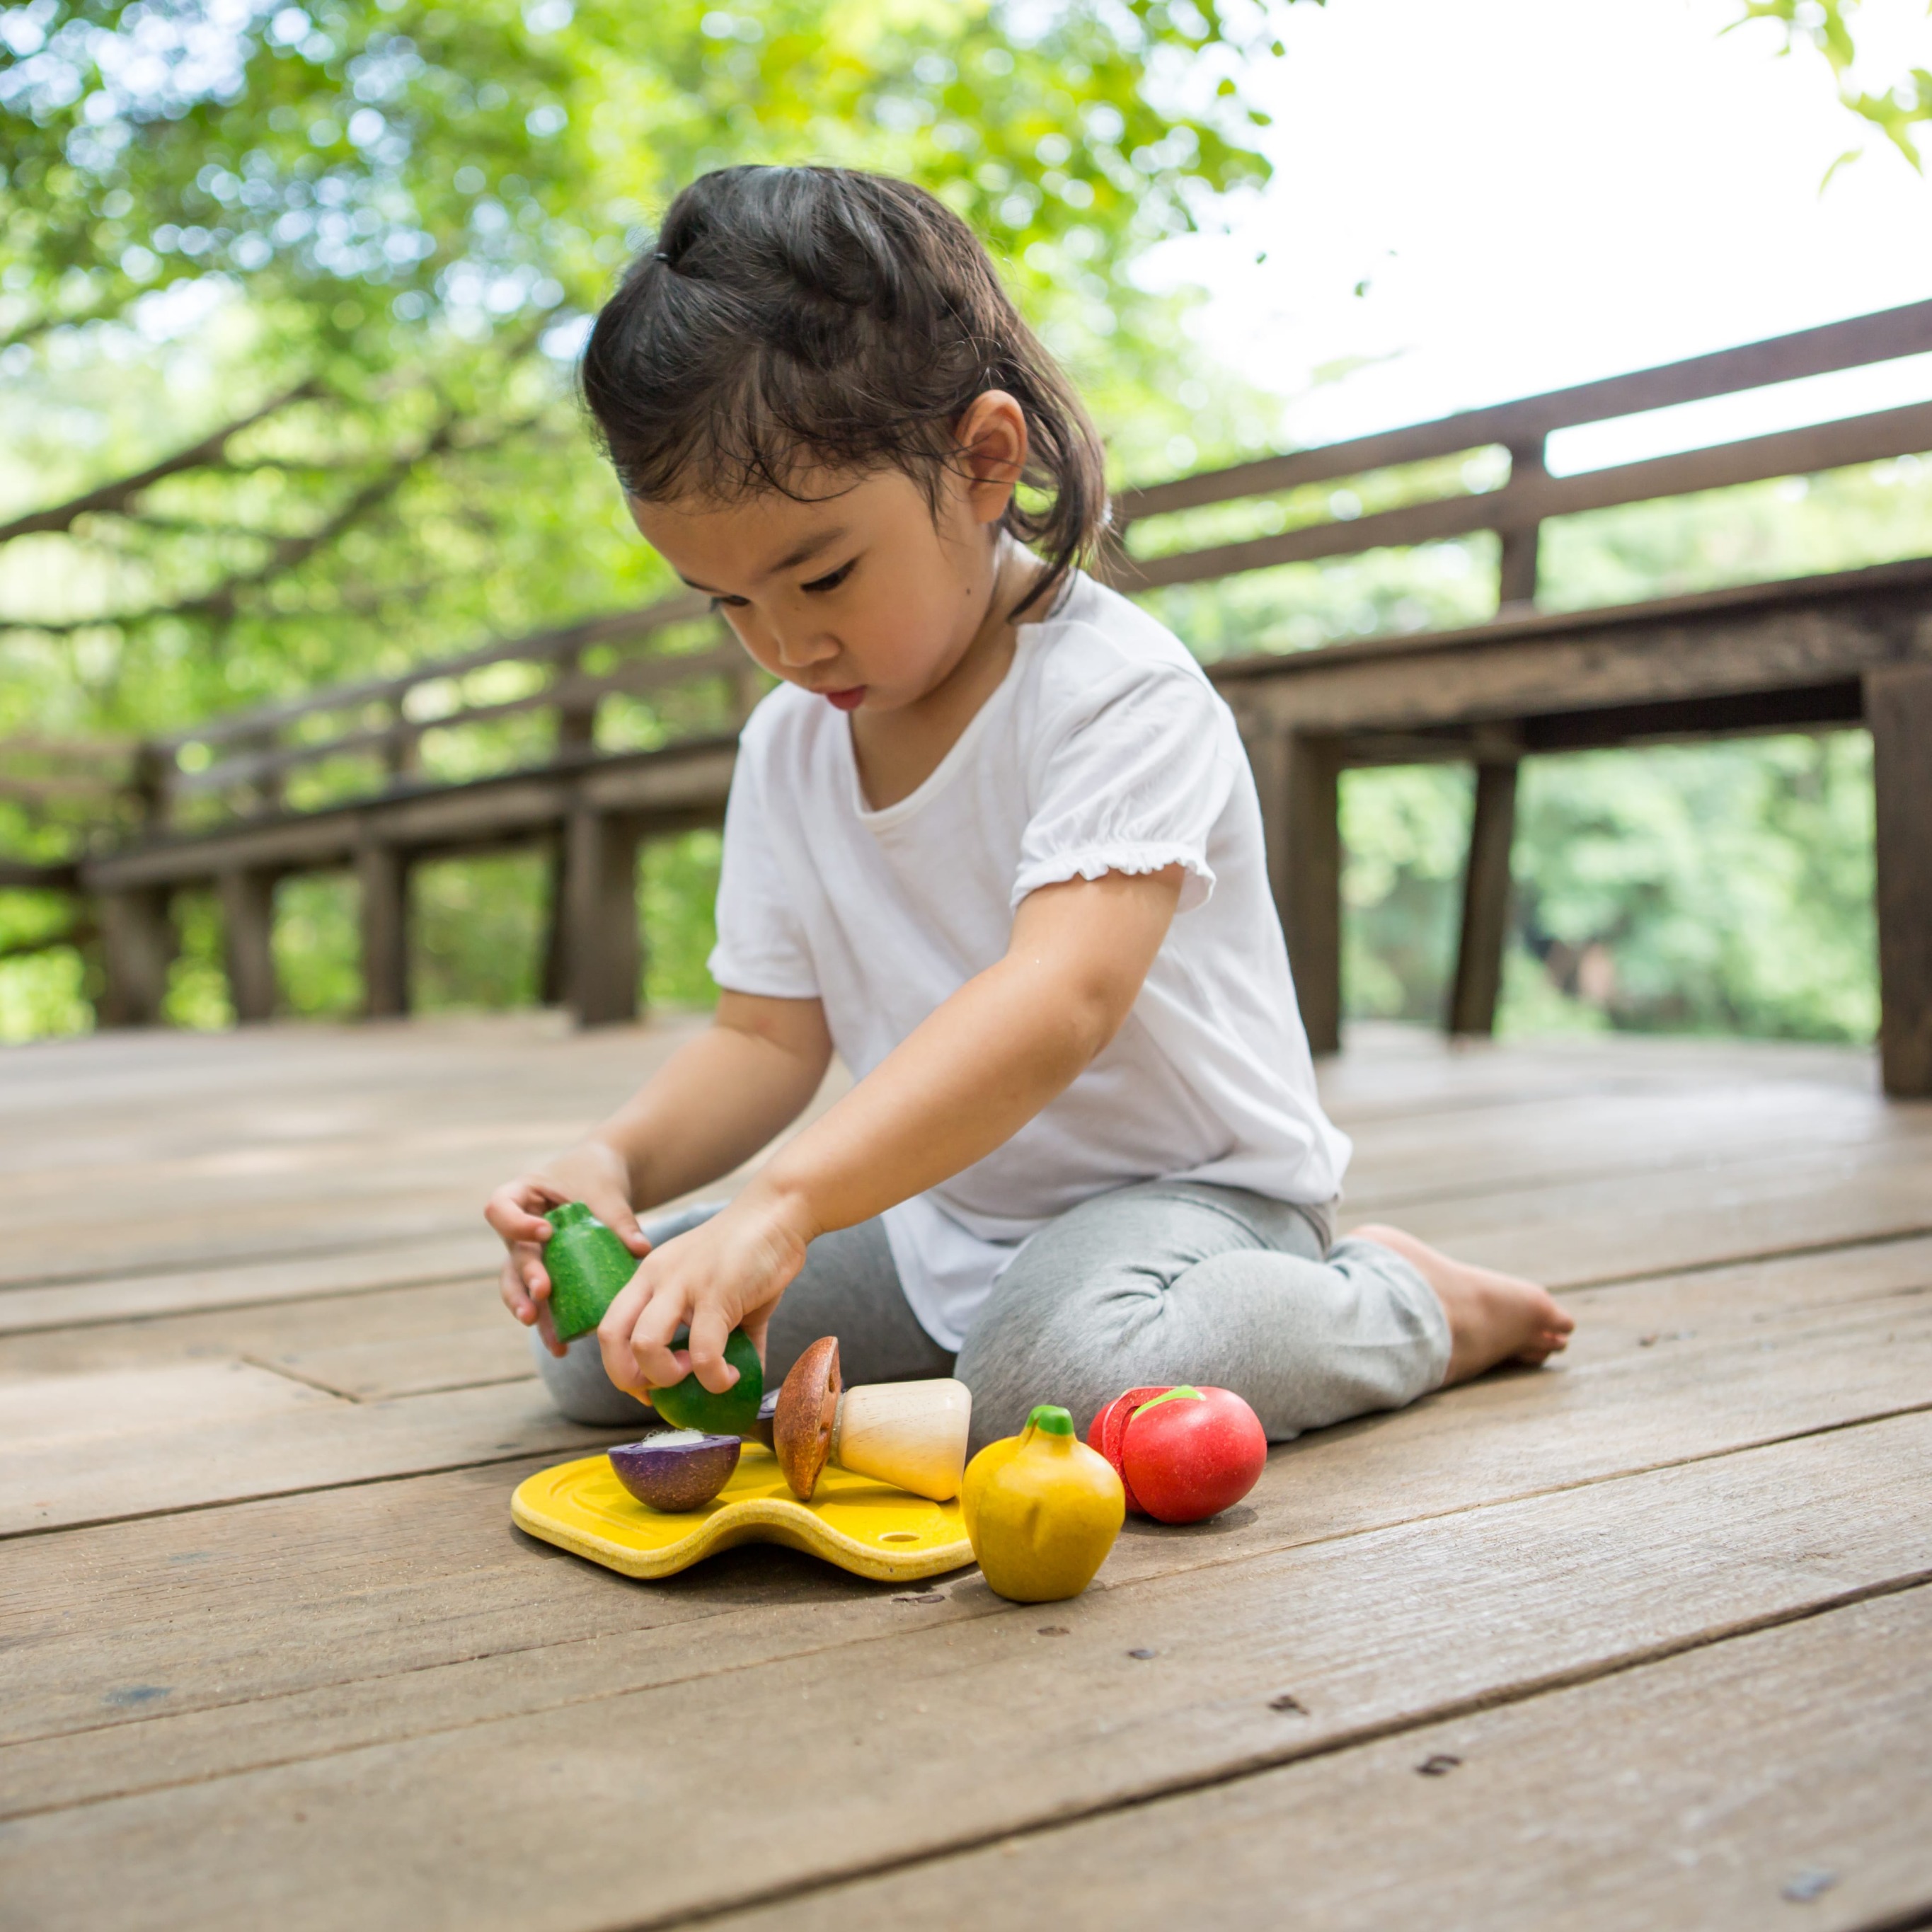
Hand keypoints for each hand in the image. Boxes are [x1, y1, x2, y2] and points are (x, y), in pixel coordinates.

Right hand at [484, 1141, 648, 1356]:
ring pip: (517, 1286)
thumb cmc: (597, 1179)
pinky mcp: (544, 1277)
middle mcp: (517, 1231)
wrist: (599, 1181)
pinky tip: (561, 1347)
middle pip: (511, 1255)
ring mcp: (527, 1256)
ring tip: (537, 1327)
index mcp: (521, 1196)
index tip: (546, 1233)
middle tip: (543, 1291)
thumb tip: (641, 1249)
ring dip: (526, 1308)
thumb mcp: (607, 1193)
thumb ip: (620, 1220)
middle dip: (525, 1277)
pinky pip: (541, 1302)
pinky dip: (549, 1324)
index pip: (500, 1208)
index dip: (516, 1224)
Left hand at [596, 1180, 815, 1398]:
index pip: (609, 1327)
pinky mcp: (716, 1292)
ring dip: (667, 1378)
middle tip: (662, 1391)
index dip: (619, 1369)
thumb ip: (724, 1337)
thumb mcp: (722, 1294)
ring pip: (645, 1345)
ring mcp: (683, 1283)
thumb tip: (740, 1381)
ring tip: (699, 1376)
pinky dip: (714, 1378)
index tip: (649, 1388)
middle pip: (611, 1337)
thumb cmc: (752, 1254)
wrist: (779, 1212)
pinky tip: (731, 1377)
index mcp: (649, 1277)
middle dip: (629, 1379)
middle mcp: (657, 1278)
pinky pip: (703, 1352)